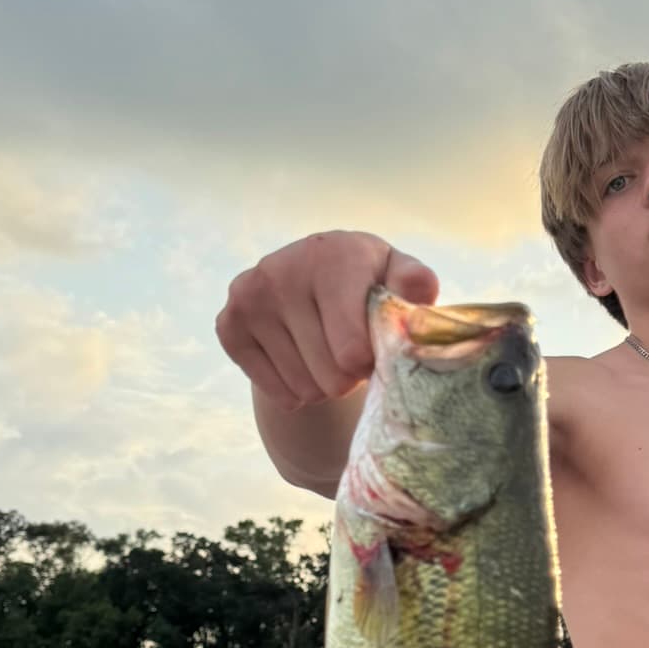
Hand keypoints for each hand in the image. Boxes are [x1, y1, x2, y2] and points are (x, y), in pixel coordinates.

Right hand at [215, 230, 438, 410]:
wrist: (315, 281)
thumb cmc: (369, 284)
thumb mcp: (398, 278)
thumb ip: (415, 283)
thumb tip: (420, 290)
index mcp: (333, 255)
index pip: (352, 350)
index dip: (371, 364)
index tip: (375, 350)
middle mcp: (283, 270)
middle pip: (331, 376)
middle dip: (349, 377)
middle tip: (352, 355)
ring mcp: (250, 296)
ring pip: (303, 388)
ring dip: (323, 385)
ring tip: (327, 355)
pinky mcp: (228, 324)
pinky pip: (275, 392)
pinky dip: (294, 392)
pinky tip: (301, 362)